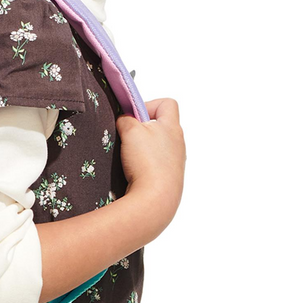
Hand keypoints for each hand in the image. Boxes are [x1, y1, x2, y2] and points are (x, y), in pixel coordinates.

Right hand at [116, 98, 185, 234]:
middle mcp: (178, 142)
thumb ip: (126, 119)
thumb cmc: (147, 162)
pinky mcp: (169, 176)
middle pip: (160, 125)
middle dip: (141, 128)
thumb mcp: (130, 131)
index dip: (149, 105)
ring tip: (128, 155)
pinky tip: (134, 170)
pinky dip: (145, 163)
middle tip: (127, 136)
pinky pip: (156, 162)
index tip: (134, 116)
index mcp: (172, 127)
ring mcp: (175, 161)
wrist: (155, 198)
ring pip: (157, 145)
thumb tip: (125, 120)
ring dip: (142, 147)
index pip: (167, 104)